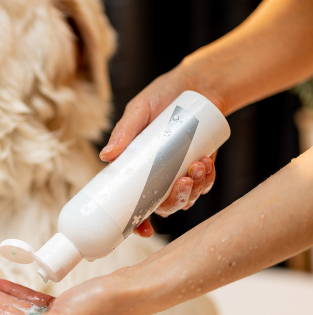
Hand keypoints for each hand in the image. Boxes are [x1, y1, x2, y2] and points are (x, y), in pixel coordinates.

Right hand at [99, 72, 217, 234]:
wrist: (197, 84)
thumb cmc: (162, 95)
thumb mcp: (139, 110)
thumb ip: (124, 131)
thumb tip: (105, 156)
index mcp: (137, 167)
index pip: (132, 202)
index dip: (137, 222)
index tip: (144, 231)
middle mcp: (157, 174)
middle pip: (163, 205)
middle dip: (175, 201)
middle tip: (183, 181)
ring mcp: (179, 172)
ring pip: (186, 198)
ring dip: (194, 189)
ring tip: (199, 165)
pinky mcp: (200, 166)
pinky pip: (205, 184)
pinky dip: (208, 179)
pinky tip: (206, 162)